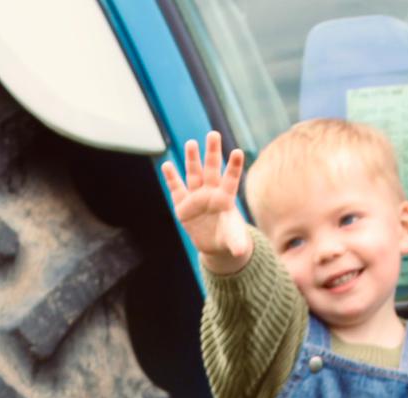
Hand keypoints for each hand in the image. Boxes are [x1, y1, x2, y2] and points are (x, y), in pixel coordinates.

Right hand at [161, 131, 251, 272]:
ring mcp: (196, 197)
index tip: (238, 151)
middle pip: (211, 169)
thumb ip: (236, 243)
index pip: (231, 179)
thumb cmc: (227, 235)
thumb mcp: (233, 240)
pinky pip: (176, 189)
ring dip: (192, 159)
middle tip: (213, 134)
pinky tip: (167, 165)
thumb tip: (241, 252)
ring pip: (194, 174)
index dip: (234, 166)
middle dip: (212, 152)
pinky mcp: (182, 205)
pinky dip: (171, 178)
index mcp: (226, 197)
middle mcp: (211, 192)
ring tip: (191, 143)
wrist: (213, 241)